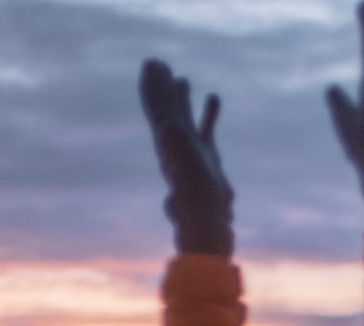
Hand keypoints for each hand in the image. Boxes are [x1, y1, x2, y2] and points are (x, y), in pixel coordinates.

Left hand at [139, 59, 233, 256]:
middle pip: (165, 109)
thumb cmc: (198, 202)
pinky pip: (206, 129)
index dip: (154, 86)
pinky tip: (212, 96)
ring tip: (178, 77)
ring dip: (180, 97)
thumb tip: (168, 125)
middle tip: (154, 62)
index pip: (158, 108)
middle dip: (160, 86)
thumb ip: (177, 149)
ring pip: (184, 117)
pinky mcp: (208, 158)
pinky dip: (208, 112)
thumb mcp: (187, 174)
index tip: (151, 64)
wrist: (208, 225)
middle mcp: (175, 146)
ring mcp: (192, 151)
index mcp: (168, 144)